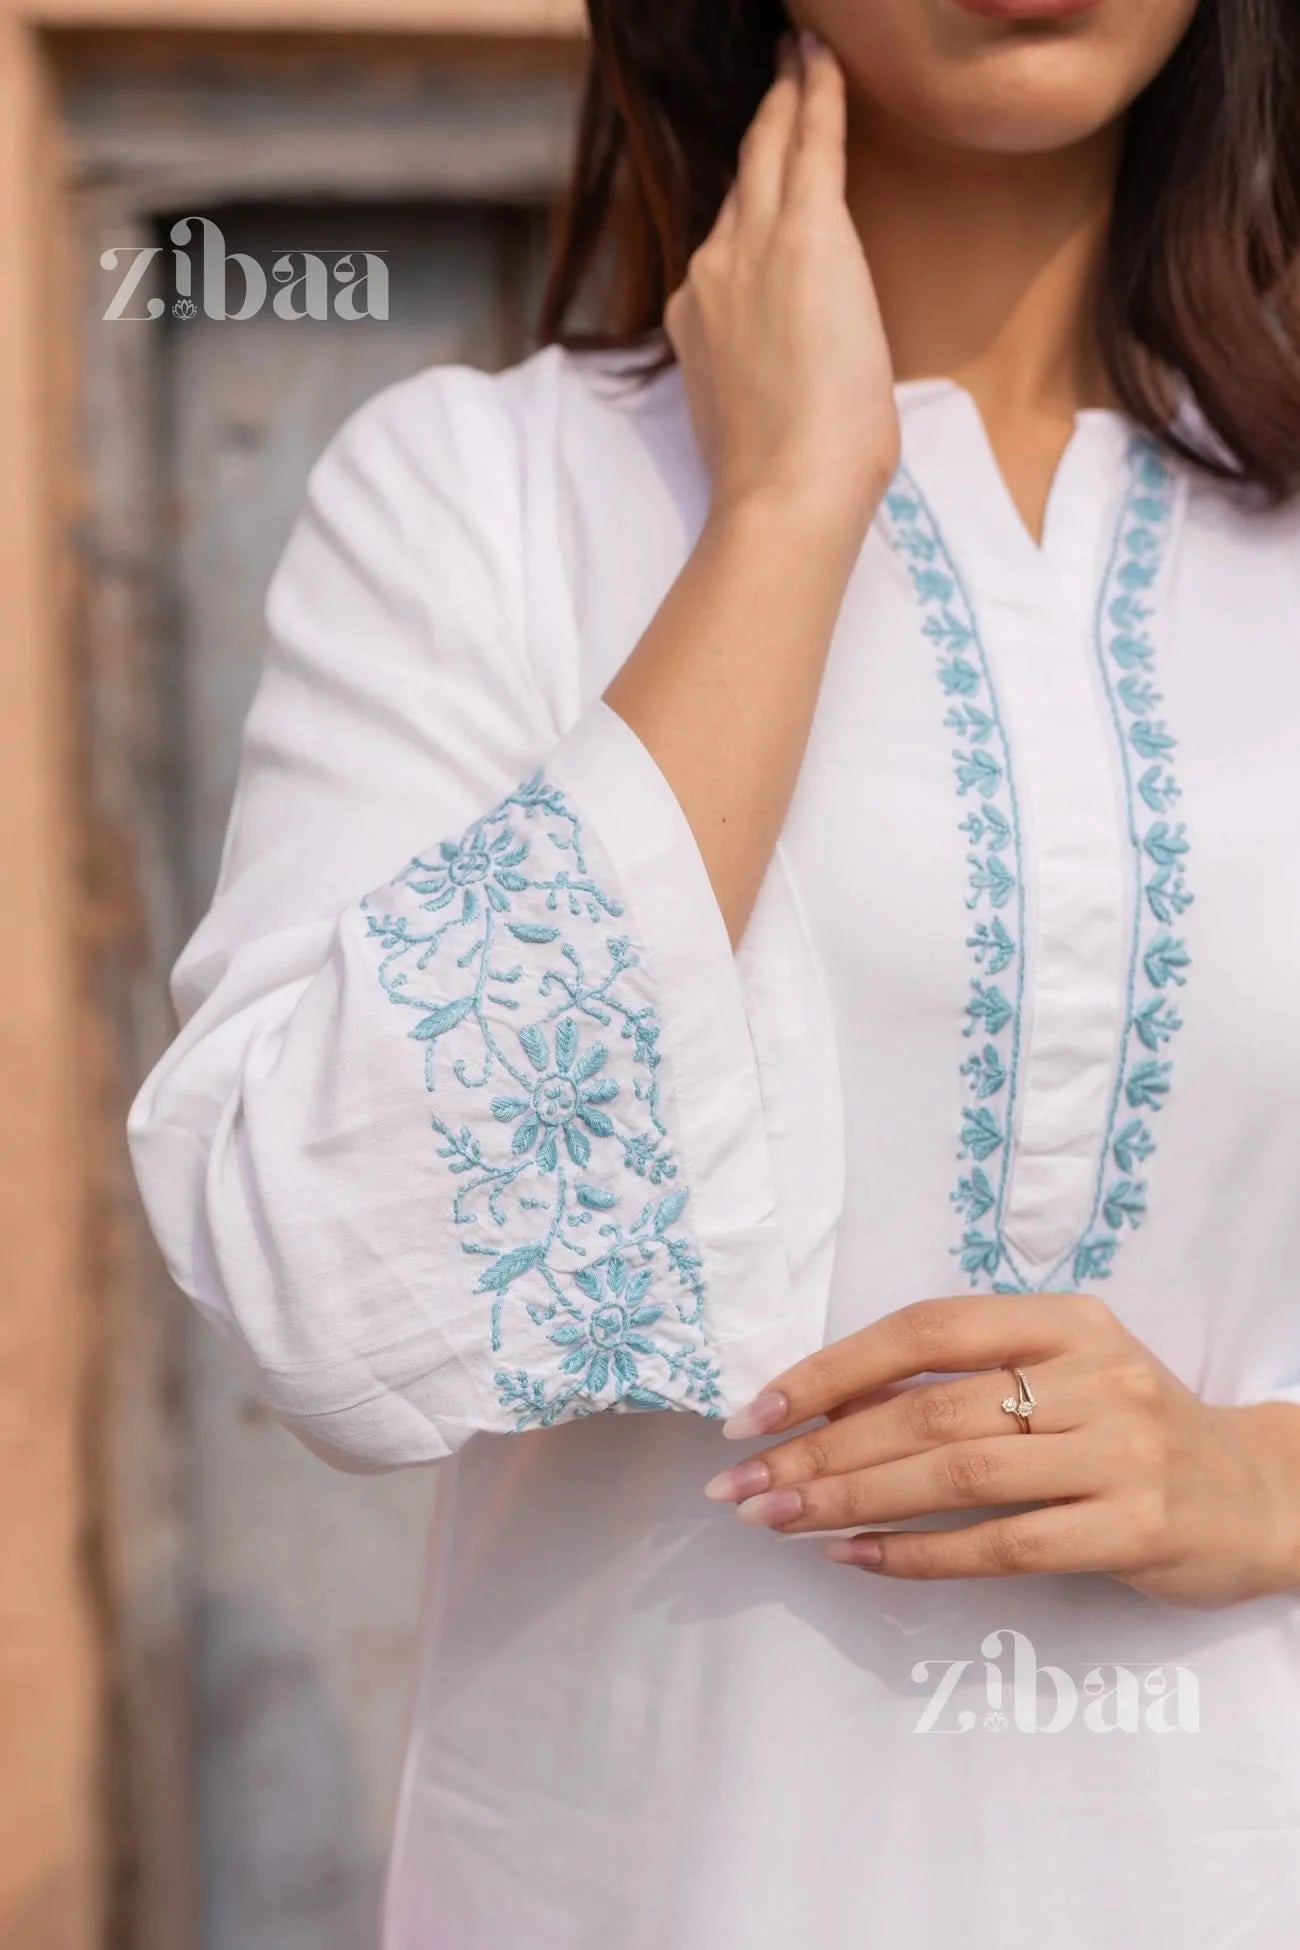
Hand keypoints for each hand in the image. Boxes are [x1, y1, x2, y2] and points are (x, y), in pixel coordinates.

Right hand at [664, 30, 898, 555]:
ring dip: (787, 92)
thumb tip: (790, 369)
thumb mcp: (751, 411)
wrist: (786, 490)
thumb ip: (759, 368)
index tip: (755, 171)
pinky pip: (813, 140)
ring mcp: (752, 246)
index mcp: (699, 315)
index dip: (744, 201)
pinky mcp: (806, 234)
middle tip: (778, 71)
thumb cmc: (782, 478)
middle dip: (759, 121)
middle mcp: (712, 268)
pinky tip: (824, 56)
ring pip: (770, 146)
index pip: (725, 242)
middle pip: (739, 176)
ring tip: (802, 50)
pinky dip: (817, 91)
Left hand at [703, 1292, 1299, 1607]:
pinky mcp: (1135, 1529)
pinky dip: (919, 1554)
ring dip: (851, 1501)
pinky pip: (1004, 1545)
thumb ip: (964, 1383)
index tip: (754, 1411)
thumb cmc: (1129, 1431)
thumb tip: (821, 1412)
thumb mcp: (1063, 1376)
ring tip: (778, 1520)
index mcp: (1063, 1320)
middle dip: (819, 1450)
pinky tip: (857, 1559)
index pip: (924, 1329)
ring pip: (955, 1474)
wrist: (1259, 1495)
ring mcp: (1120, 1451)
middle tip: (743, 1487)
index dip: (830, 1368)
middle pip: (927, 1409)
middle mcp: (1093, 1374)